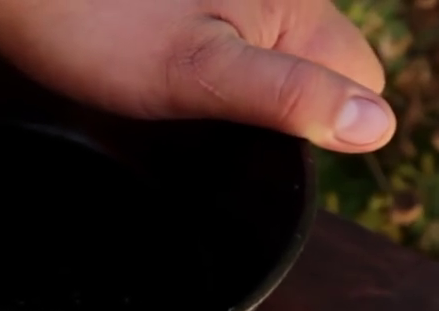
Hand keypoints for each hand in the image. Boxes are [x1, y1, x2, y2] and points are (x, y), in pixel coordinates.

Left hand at [0, 0, 395, 152]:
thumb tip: (373, 128)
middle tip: (208, 119)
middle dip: (279, 110)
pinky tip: (162, 78)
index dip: (320, 123)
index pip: (362, 82)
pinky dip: (207, 75)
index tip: (255, 137)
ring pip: (275, 64)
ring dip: (240, 96)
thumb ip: (287, 96)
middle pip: (321, 72)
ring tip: (178, 98)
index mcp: (295, 11)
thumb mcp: (198, 76)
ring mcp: (236, 4)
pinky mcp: (198, 12)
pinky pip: (231, 53)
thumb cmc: (97, 26)